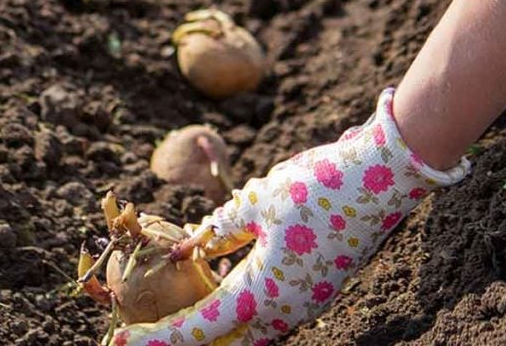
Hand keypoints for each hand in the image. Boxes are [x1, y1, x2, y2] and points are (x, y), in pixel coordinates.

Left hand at [113, 89, 470, 345]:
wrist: (385, 176)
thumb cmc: (319, 185)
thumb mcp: (258, 201)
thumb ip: (219, 230)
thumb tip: (186, 247)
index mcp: (266, 292)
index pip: (200, 327)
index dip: (158, 337)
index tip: (120, 342)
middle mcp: (287, 308)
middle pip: (225, 340)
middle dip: (186, 339)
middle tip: (146, 333)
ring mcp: (307, 301)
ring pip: (249, 329)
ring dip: (215, 326)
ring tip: (178, 316)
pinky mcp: (317, 287)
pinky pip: (269, 309)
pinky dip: (240, 308)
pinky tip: (220, 288)